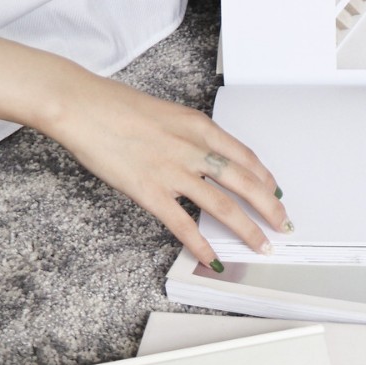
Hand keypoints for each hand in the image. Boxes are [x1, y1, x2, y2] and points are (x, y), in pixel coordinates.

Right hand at [43, 68, 289, 268]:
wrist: (81, 105)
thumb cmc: (116, 106)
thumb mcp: (166, 113)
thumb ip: (189, 136)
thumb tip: (204, 157)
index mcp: (199, 127)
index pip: (246, 157)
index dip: (266, 179)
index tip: (276, 193)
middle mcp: (194, 149)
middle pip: (246, 183)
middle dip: (271, 209)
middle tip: (283, 225)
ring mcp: (174, 172)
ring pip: (224, 207)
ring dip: (248, 230)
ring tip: (262, 246)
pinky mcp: (150, 192)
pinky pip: (183, 225)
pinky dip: (201, 246)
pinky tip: (213, 259)